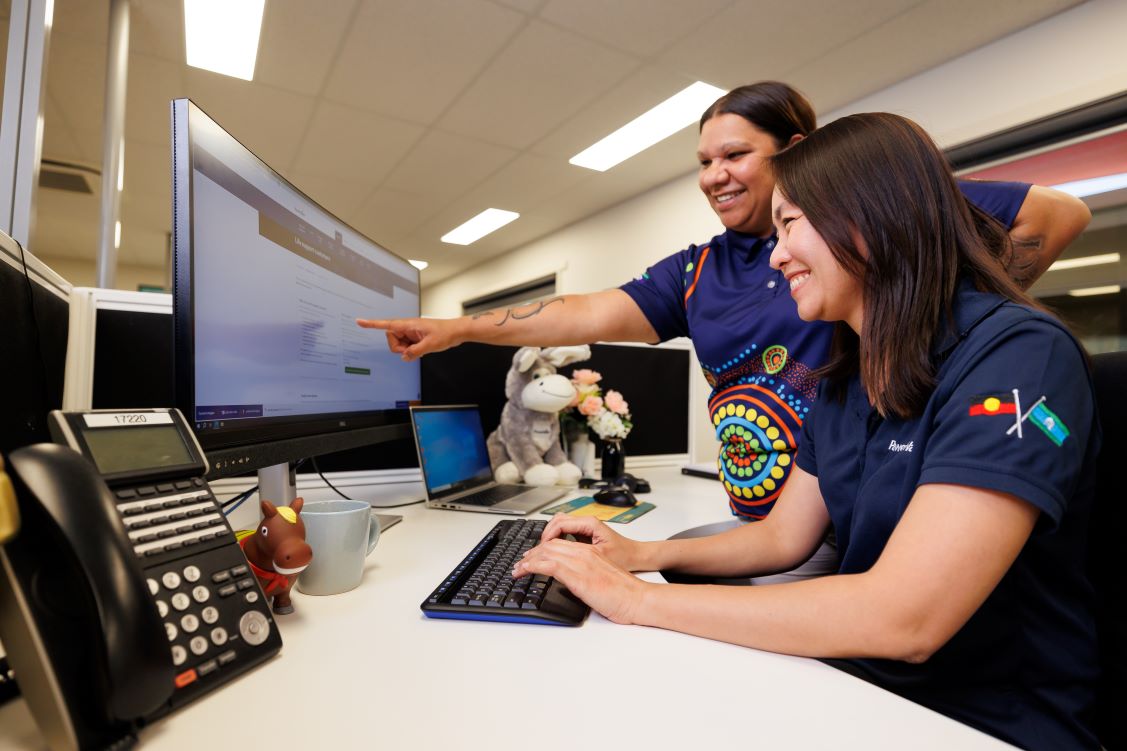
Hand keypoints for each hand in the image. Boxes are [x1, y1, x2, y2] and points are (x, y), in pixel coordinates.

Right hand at [355, 316, 462, 359]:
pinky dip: (411, 351)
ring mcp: (411, 333)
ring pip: (398, 344)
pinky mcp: (415, 337)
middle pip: (391, 339)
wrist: (457, 332)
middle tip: (411, 351)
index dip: (372, 324)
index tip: (359, 321)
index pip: (387, 325)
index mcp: (409, 324)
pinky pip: (406, 346)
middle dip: (398, 348)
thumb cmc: (446, 333)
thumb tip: (404, 357)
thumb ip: (415, 352)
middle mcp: (408, 327)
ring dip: (405, 350)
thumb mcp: (430, 345)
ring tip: (420, 349)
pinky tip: (421, 349)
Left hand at [512, 537, 647, 623]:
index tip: (531, 560)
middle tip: (520, 564)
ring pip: (546, 552)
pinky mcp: (578, 575)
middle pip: (549, 546)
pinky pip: (549, 564)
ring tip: (517, 569)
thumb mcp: (601, 579)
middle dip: (531, 554)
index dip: (541, 551)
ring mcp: (580, 562)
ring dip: (527, 560)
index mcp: (591, 553)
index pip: (559, 545)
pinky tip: (525, 570)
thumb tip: (572, 583)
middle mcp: (584, 553)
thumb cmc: (624, 594)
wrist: (637, 598)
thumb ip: (586, 575)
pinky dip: (532, 566)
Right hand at [540, 513, 642, 570]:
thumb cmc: (624, 556)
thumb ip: (579, 554)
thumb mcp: (600, 557)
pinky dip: (557, 539)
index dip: (547, 536)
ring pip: (560, 525)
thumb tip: (559, 555)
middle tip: (538, 551)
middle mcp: (586, 521)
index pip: (559, 523)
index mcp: (589, 523)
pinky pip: (565, 531)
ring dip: (550, 536)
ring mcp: (585, 526)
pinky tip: (554, 551)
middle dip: (545, 535)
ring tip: (543, 552)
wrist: (637, 555)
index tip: (541, 549)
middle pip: (556, 521)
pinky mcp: (585, 533)